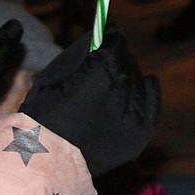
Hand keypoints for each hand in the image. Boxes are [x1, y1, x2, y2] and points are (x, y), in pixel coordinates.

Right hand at [20, 25, 159, 176]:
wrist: (48, 161)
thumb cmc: (42, 117)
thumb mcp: (53, 77)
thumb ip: (81, 55)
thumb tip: (103, 35)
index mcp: (99, 75)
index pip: (115, 45)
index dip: (112, 37)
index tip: (109, 34)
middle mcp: (121, 92)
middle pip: (127, 63)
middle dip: (119, 58)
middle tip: (111, 57)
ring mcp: (133, 114)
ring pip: (139, 81)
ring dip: (130, 76)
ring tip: (118, 79)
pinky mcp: (139, 132)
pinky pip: (152, 104)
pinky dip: (149, 91)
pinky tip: (147, 83)